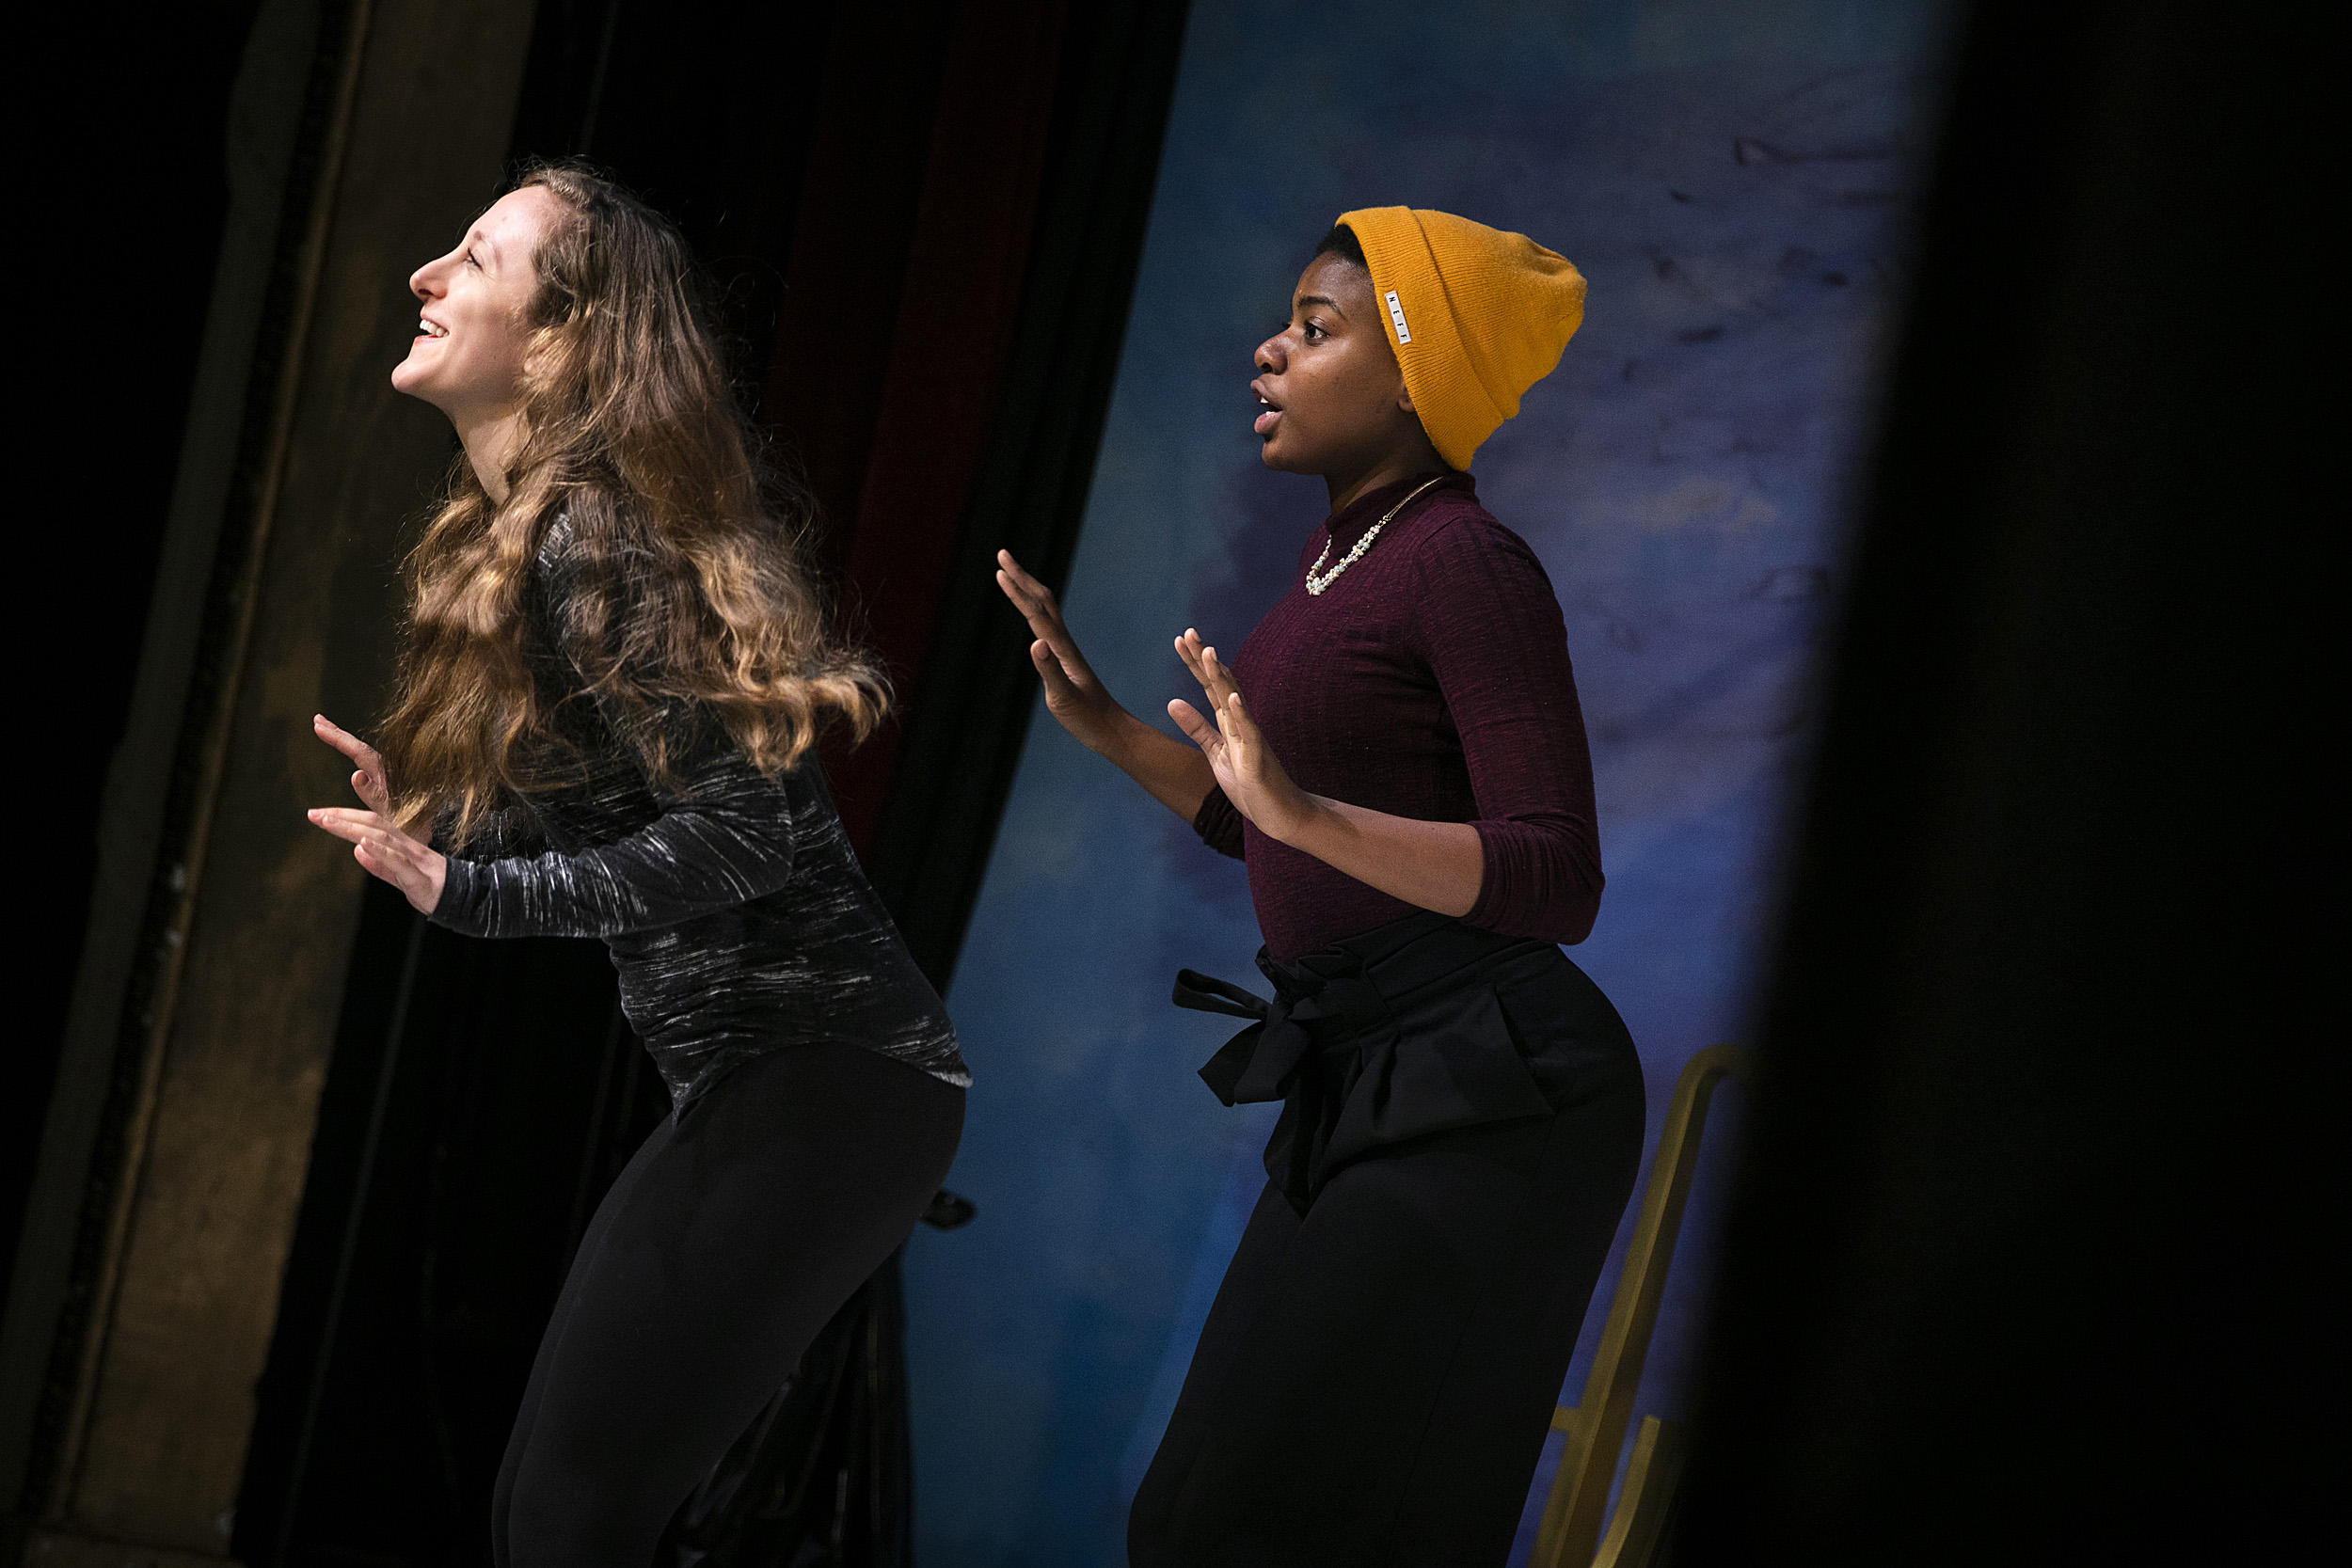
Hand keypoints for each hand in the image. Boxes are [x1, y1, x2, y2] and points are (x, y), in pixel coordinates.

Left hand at [309, 715, 443, 912]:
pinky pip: (398, 861)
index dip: (344, 816)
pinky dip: (380, 851)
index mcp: (401, 844)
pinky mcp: (417, 876)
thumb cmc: (431, 887)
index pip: (370, 824)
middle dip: (341, 817)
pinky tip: (362, 843)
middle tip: (313, 814)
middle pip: (372, 824)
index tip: (318, 814)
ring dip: (352, 828)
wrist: (464, 901)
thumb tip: (356, 849)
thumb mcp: (399, 876)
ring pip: (381, 837)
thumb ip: (379, 864)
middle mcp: (407, 844)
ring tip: (328, 822)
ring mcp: (413, 858)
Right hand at [996, 550, 1126, 750]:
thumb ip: (1050, 671)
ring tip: (1011, 573)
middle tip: (1002, 554)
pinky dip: (1034, 608)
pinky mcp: (1065, 660)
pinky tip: (1030, 610)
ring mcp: (1065, 650)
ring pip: (1045, 609)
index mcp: (1061, 649)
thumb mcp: (1064, 699)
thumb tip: (1036, 642)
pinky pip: (1047, 624)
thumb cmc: (1089, 720)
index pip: (1035, 613)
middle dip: (1021, 576)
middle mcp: (1064, 644)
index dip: (1017, 591)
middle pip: (1042, 600)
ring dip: (1028, 587)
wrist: (1112, 730)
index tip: (1000, 570)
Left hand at [1168, 630, 1316, 843]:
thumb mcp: (1215, 752)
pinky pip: (1249, 733)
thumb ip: (1196, 727)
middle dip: (1203, 660)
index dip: (1194, 663)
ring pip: (1233, 701)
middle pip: (1219, 684)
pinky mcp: (1257, 757)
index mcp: (1228, 721)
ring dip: (1221, 677)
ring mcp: (1250, 737)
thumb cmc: (1249, 783)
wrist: (1278, 813)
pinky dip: (1241, 715)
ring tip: (1207, 653)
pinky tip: (1232, 698)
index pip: (1209, 685)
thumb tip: (1171, 701)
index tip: (1180, 639)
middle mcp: (1240, 722)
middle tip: (1187, 633)